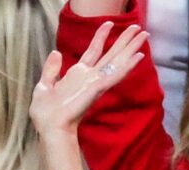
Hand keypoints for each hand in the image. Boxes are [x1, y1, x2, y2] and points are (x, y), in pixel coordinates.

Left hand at [29, 22, 146, 136]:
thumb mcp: (44, 86)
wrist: (50, 128)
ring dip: (131, 47)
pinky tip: (138, 56)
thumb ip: (51, 70)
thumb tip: (56, 52)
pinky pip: (115, 75)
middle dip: (124, 40)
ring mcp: (95, 83)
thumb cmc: (46, 113)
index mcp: (77, 75)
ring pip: (117, 61)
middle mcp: (89, 77)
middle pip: (111, 54)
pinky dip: (127, 66)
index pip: (92, 51)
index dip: (100, 37)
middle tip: (138, 27)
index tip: (108, 23)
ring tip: (144, 34)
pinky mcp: (97, 89)